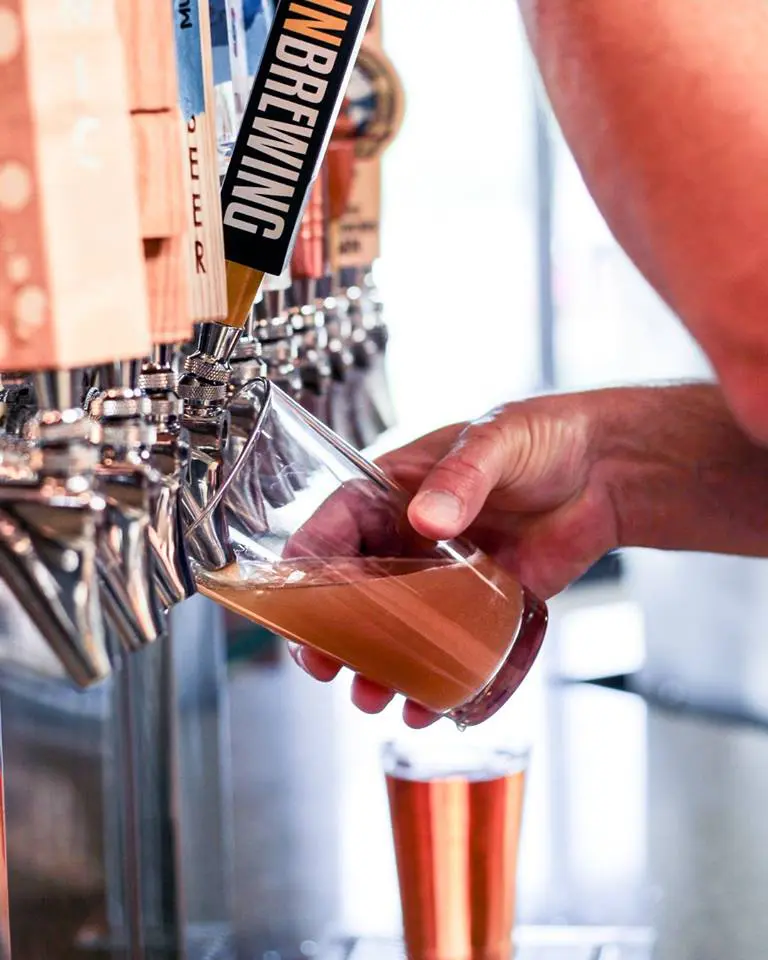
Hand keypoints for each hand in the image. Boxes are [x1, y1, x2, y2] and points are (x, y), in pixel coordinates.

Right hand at [290, 391, 620, 725]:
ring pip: (391, 627)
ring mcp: (442, 574)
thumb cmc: (544, 436)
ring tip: (370, 697)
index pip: (335, 524)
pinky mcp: (480, 603)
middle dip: (330, 631)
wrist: (608, 473)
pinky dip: (433, 679)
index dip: (307, 564)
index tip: (293, 604)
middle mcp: (409, 534)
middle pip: (351, 588)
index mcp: (397, 488)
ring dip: (373, 665)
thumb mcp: (497, 440)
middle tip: (324, 667)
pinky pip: (445, 646)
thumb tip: (425, 518)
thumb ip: (462, 476)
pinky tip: (426, 707)